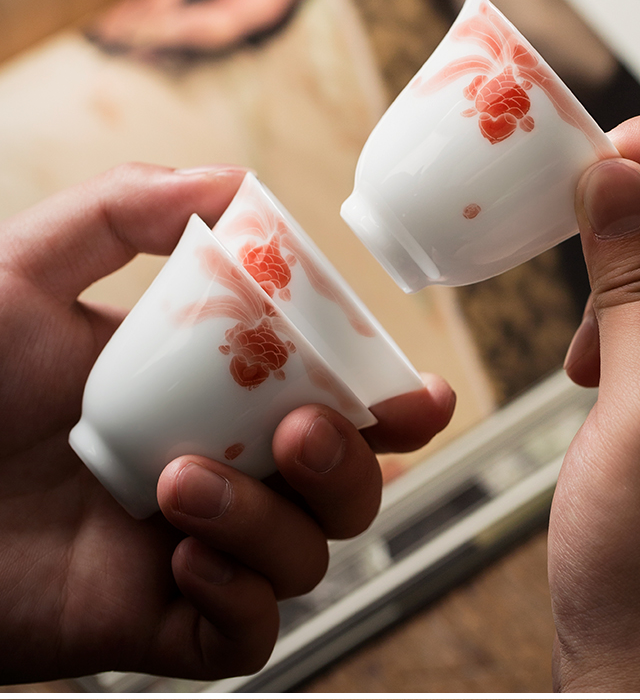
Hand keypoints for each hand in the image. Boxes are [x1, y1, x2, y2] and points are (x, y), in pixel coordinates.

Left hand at [0, 164, 453, 683]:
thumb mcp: (29, 269)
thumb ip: (130, 211)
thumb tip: (236, 184)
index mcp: (215, 397)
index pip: (337, 406)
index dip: (395, 407)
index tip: (420, 395)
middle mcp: (224, 471)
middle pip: (348, 489)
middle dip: (348, 463)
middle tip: (296, 427)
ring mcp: (197, 551)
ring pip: (307, 559)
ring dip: (268, 523)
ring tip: (182, 483)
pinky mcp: (162, 625)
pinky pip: (250, 634)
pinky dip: (239, 599)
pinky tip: (176, 562)